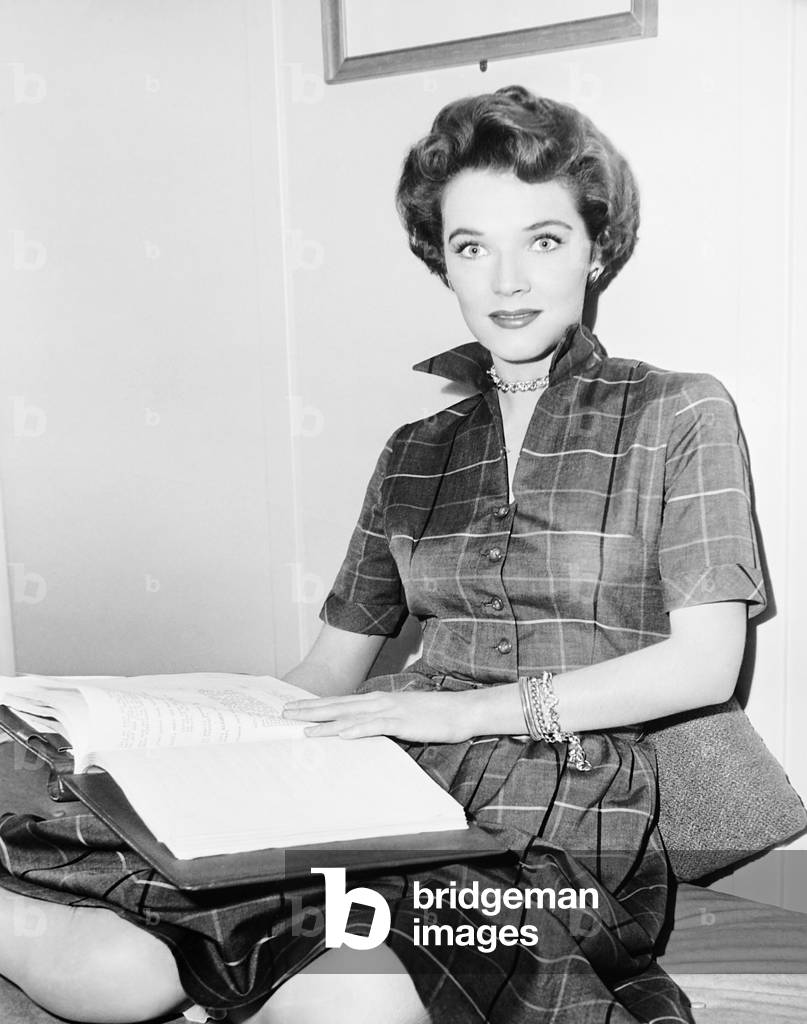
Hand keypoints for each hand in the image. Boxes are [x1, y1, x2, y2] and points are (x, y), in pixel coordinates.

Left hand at [282, 689, 474, 743]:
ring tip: (302, 727)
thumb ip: (381, 721)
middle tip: (284, 713)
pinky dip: (356, 730)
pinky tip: (340, 734)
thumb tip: (363, 729)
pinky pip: (374, 727)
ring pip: (349, 716)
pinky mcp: (401, 722)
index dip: (316, 705)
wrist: (461, 711)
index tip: (294, 708)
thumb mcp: (402, 717)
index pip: (340, 703)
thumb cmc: (433, 715)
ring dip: (325, 722)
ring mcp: (389, 710)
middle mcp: (378, 701)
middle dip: (309, 710)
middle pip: (337, 706)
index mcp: (378, 699)